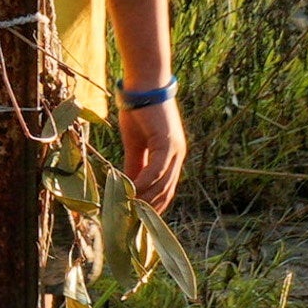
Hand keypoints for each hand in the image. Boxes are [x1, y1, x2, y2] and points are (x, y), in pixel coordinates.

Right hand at [119, 87, 186, 212]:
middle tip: (135, 221)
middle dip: (152, 207)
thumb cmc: (138, 111)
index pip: (166, 187)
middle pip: (167, 190)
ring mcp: (174, 150)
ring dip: (146, 198)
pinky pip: (156, 169)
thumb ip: (134, 164)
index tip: (140, 217)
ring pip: (163, 183)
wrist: (143, 87)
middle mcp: (177, 155)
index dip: (155, 204)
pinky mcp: (166, 143)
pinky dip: (145, 182)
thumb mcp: (135, 143)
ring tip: (130, 209)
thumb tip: (130, 185)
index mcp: (171, 156)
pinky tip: (132, 190)